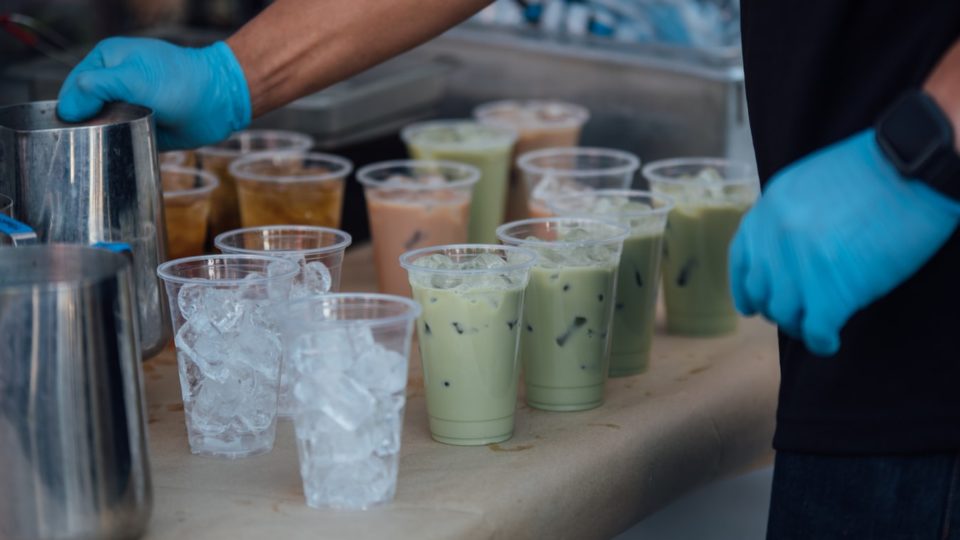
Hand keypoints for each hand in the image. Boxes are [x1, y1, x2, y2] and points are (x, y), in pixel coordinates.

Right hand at [57, 37, 250, 150]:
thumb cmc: (181, 82)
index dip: (69, 110)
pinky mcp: (142, 124)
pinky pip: (122, 138)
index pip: (73, 88)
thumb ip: (97, 87)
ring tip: (106, 150)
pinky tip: (118, 156)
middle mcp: (115, 82)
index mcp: (106, 62)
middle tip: (87, 145)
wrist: (220, 101)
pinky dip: (120, 146)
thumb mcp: (133, 78)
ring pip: (102, 126)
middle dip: (86, 126)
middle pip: (85, 109)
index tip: (70, 130)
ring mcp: (128, 104)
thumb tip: (67, 108)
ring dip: (103, 138)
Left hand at [729, 129, 959, 355]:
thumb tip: (782, 254)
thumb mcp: (807, 184)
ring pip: (784, 314)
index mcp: (767, 211)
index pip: (741, 261)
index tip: (753, 304)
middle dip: (778, 308)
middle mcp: (775, 239)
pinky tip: (830, 342)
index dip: (746, 288)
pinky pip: (815, 330)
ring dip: (800, 326)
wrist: (912, 167)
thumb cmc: (872, 171)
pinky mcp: (833, 289)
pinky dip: (821, 342)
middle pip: (763, 292)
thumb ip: (787, 217)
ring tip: (818, 327)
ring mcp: (801, 265)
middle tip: (799, 315)